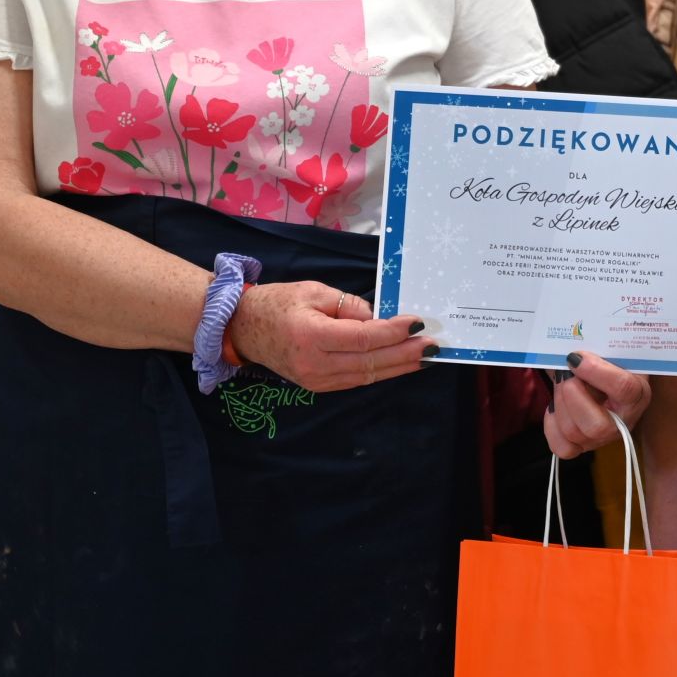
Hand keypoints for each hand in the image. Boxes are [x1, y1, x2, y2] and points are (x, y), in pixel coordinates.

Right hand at [227, 282, 430, 392]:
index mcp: (311, 336)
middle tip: (433, 345)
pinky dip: (381, 372)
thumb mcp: (314, 292)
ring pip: (367, 376)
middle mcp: (314, 364)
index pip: (363, 339)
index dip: (393, 332)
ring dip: (399, 366)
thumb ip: (349, 306)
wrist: (243, 328)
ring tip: (425, 356)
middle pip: (370, 362)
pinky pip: (356, 380)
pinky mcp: (318, 385)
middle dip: (405, 354)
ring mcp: (315, 380)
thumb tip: (379, 318)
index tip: (417, 322)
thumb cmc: (278, 303)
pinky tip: (400, 364)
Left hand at [546, 351, 653, 458]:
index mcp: (638, 393)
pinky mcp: (582, 446)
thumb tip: (574, 345)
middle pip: (596, 425)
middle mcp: (623, 422)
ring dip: (559, 403)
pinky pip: (562, 447)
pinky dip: (551, 424)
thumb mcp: (612, 350)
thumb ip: (600, 345)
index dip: (595, 372)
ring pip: (574, 432)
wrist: (607, 376)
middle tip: (565, 373)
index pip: (623, 388)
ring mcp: (602, 438)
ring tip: (561, 382)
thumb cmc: (611, 361)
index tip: (575, 357)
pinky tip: (555, 406)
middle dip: (572, 395)